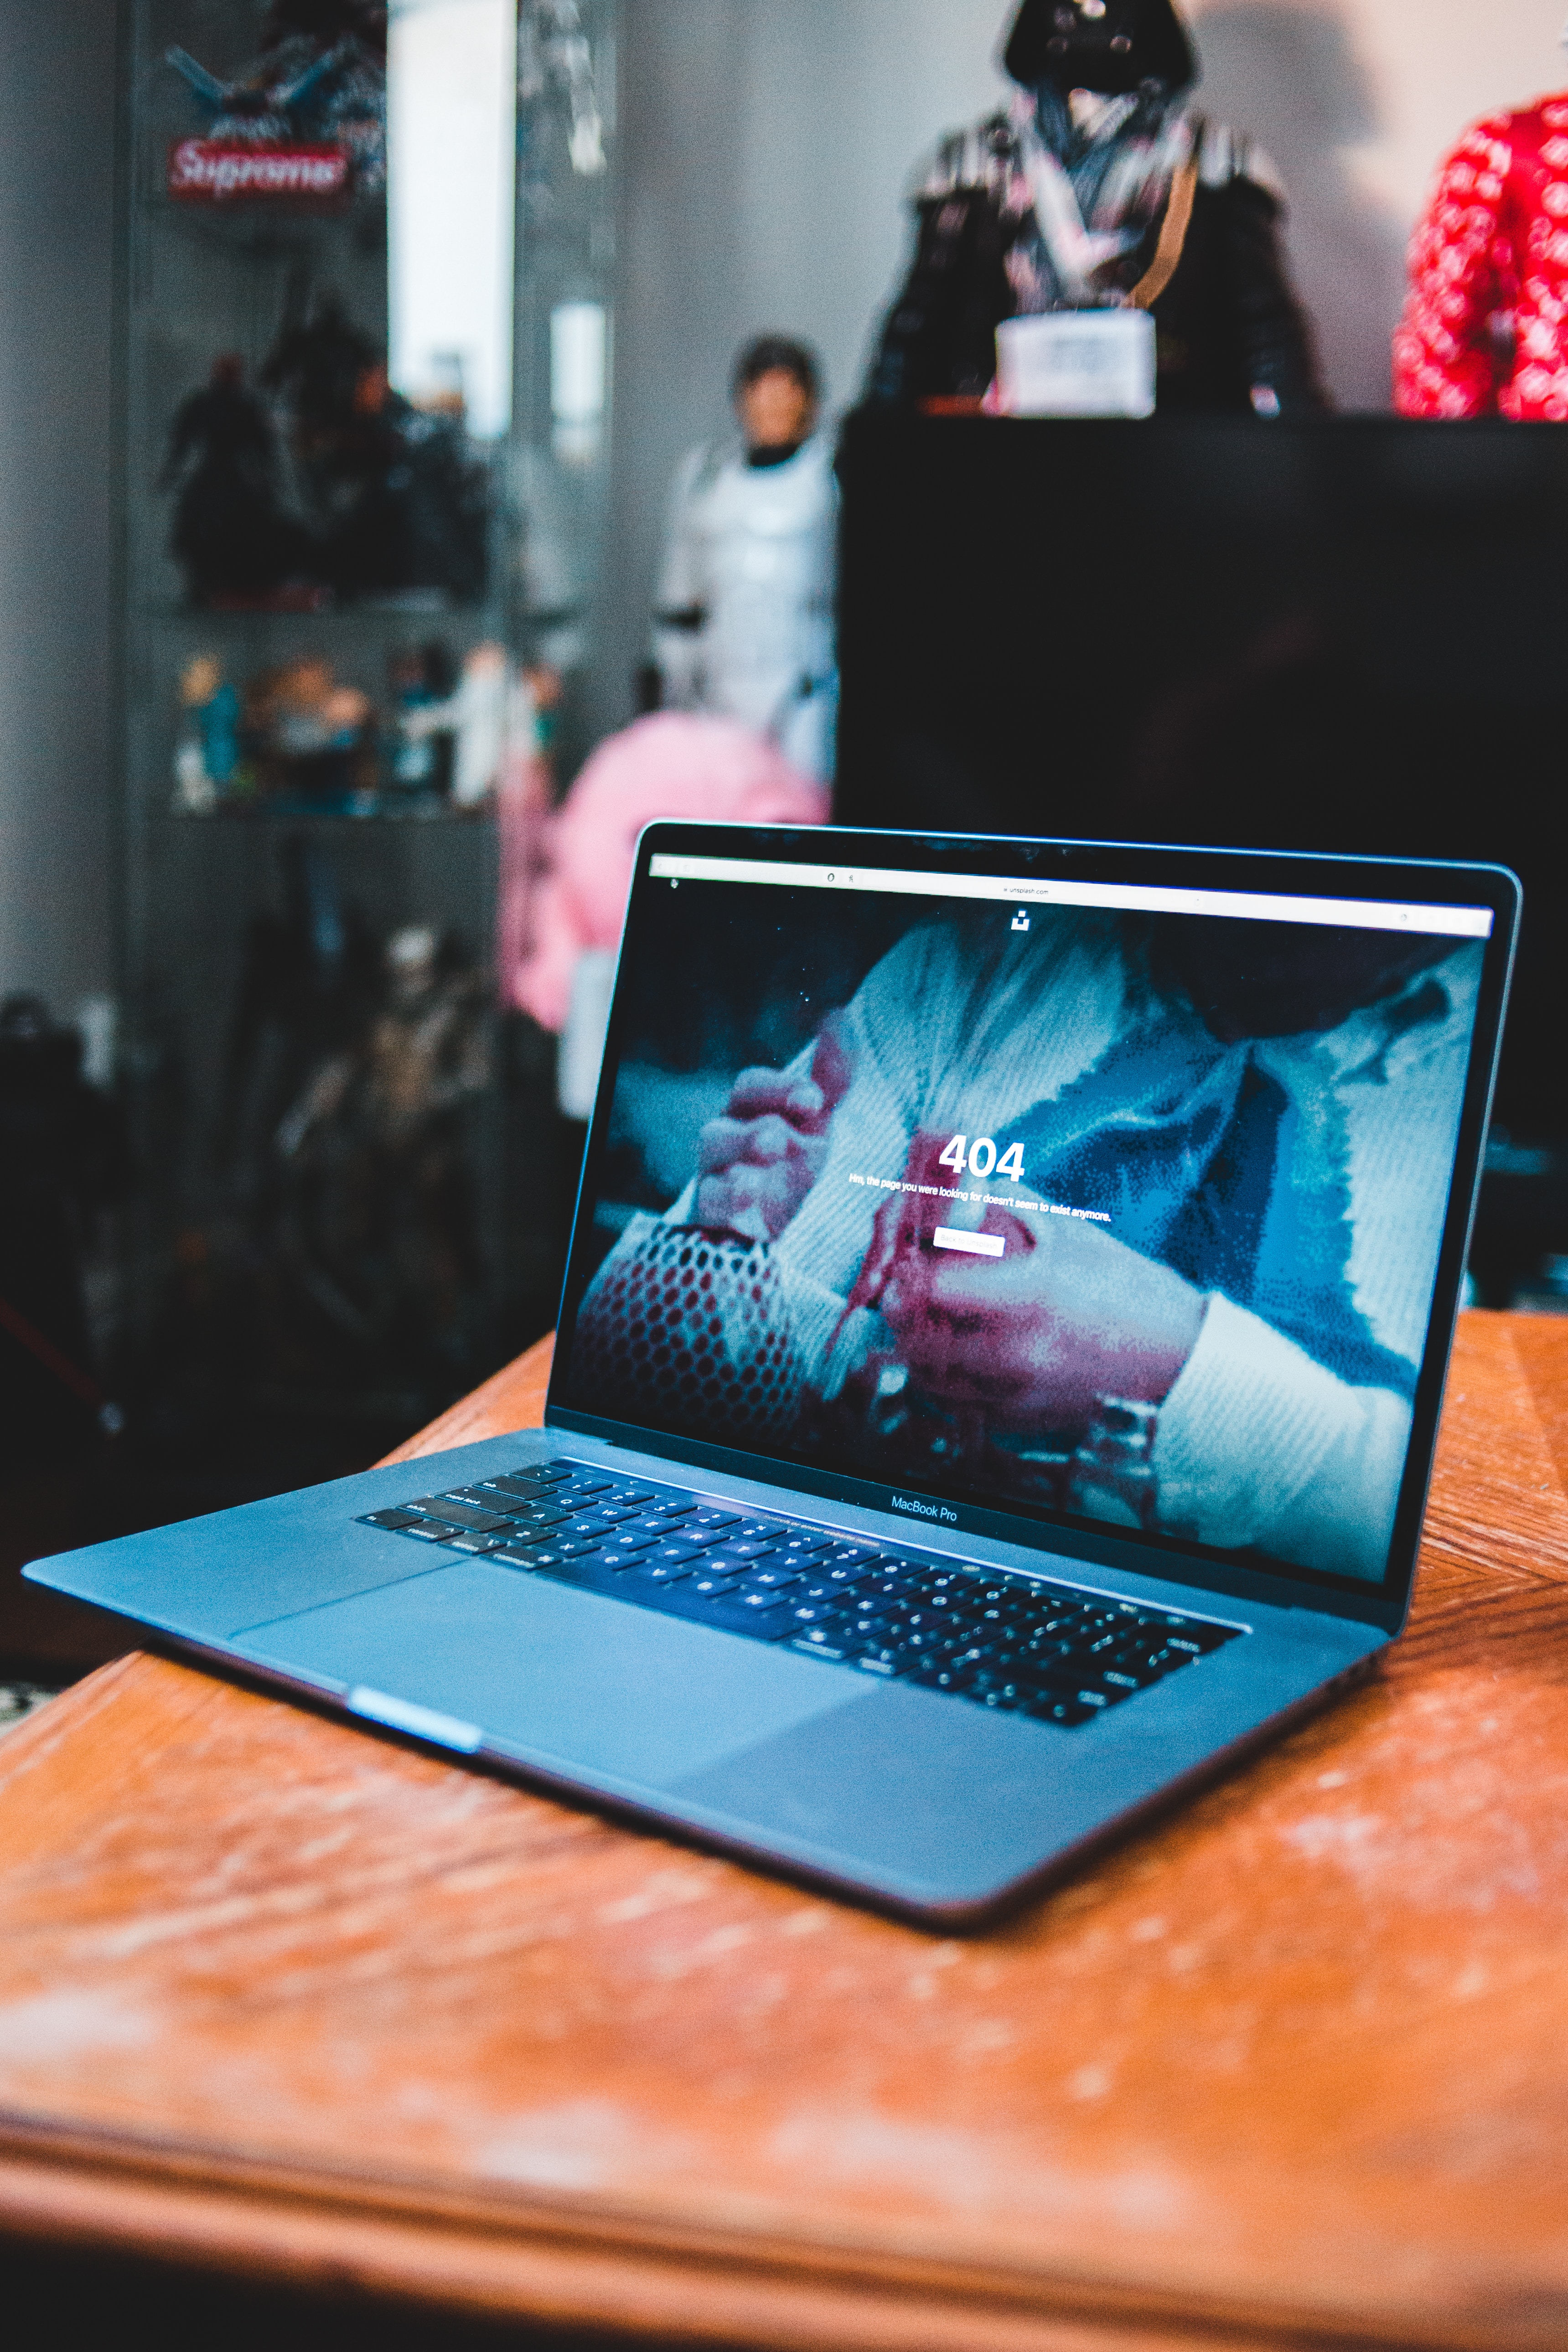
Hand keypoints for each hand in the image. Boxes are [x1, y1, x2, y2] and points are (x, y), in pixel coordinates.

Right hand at [695, 1021, 850, 1242]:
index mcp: (750, 1110)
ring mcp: (714, 1173)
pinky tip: (749, 1193)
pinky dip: (727, 1195)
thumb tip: (839, 1016)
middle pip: (726, 1118)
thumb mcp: (815, 1122)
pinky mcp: (711, 1212)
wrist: (770, 1223)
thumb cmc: (790, 1162)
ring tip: (772, 1147)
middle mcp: (725, 1136)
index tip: (814, 1100)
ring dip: (742, 1147)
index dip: (780, 1087)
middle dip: (756, 1122)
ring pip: (713, 1153)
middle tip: (783, 1132)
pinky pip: (708, 1200)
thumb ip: (830, 1077)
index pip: (751, 1087)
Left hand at [879, 1210, 1203, 1431]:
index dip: (913, 1270)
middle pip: (917, 1338)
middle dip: (904, 1310)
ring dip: (919, 1346)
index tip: (910, 1259)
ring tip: (932, 1320)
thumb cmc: (1123, 1286)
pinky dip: (949, 1378)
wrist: (1176, 1358)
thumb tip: (948, 1189)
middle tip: (907, 1290)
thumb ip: (999, 1203)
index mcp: (1030, 1294)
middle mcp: (1018, 1351)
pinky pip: (958, 1402)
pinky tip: (963, 1353)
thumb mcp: (1065, 1229)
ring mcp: (1017, 1393)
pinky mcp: (1020, 1421)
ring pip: (929, 1376)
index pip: (934, 1286)